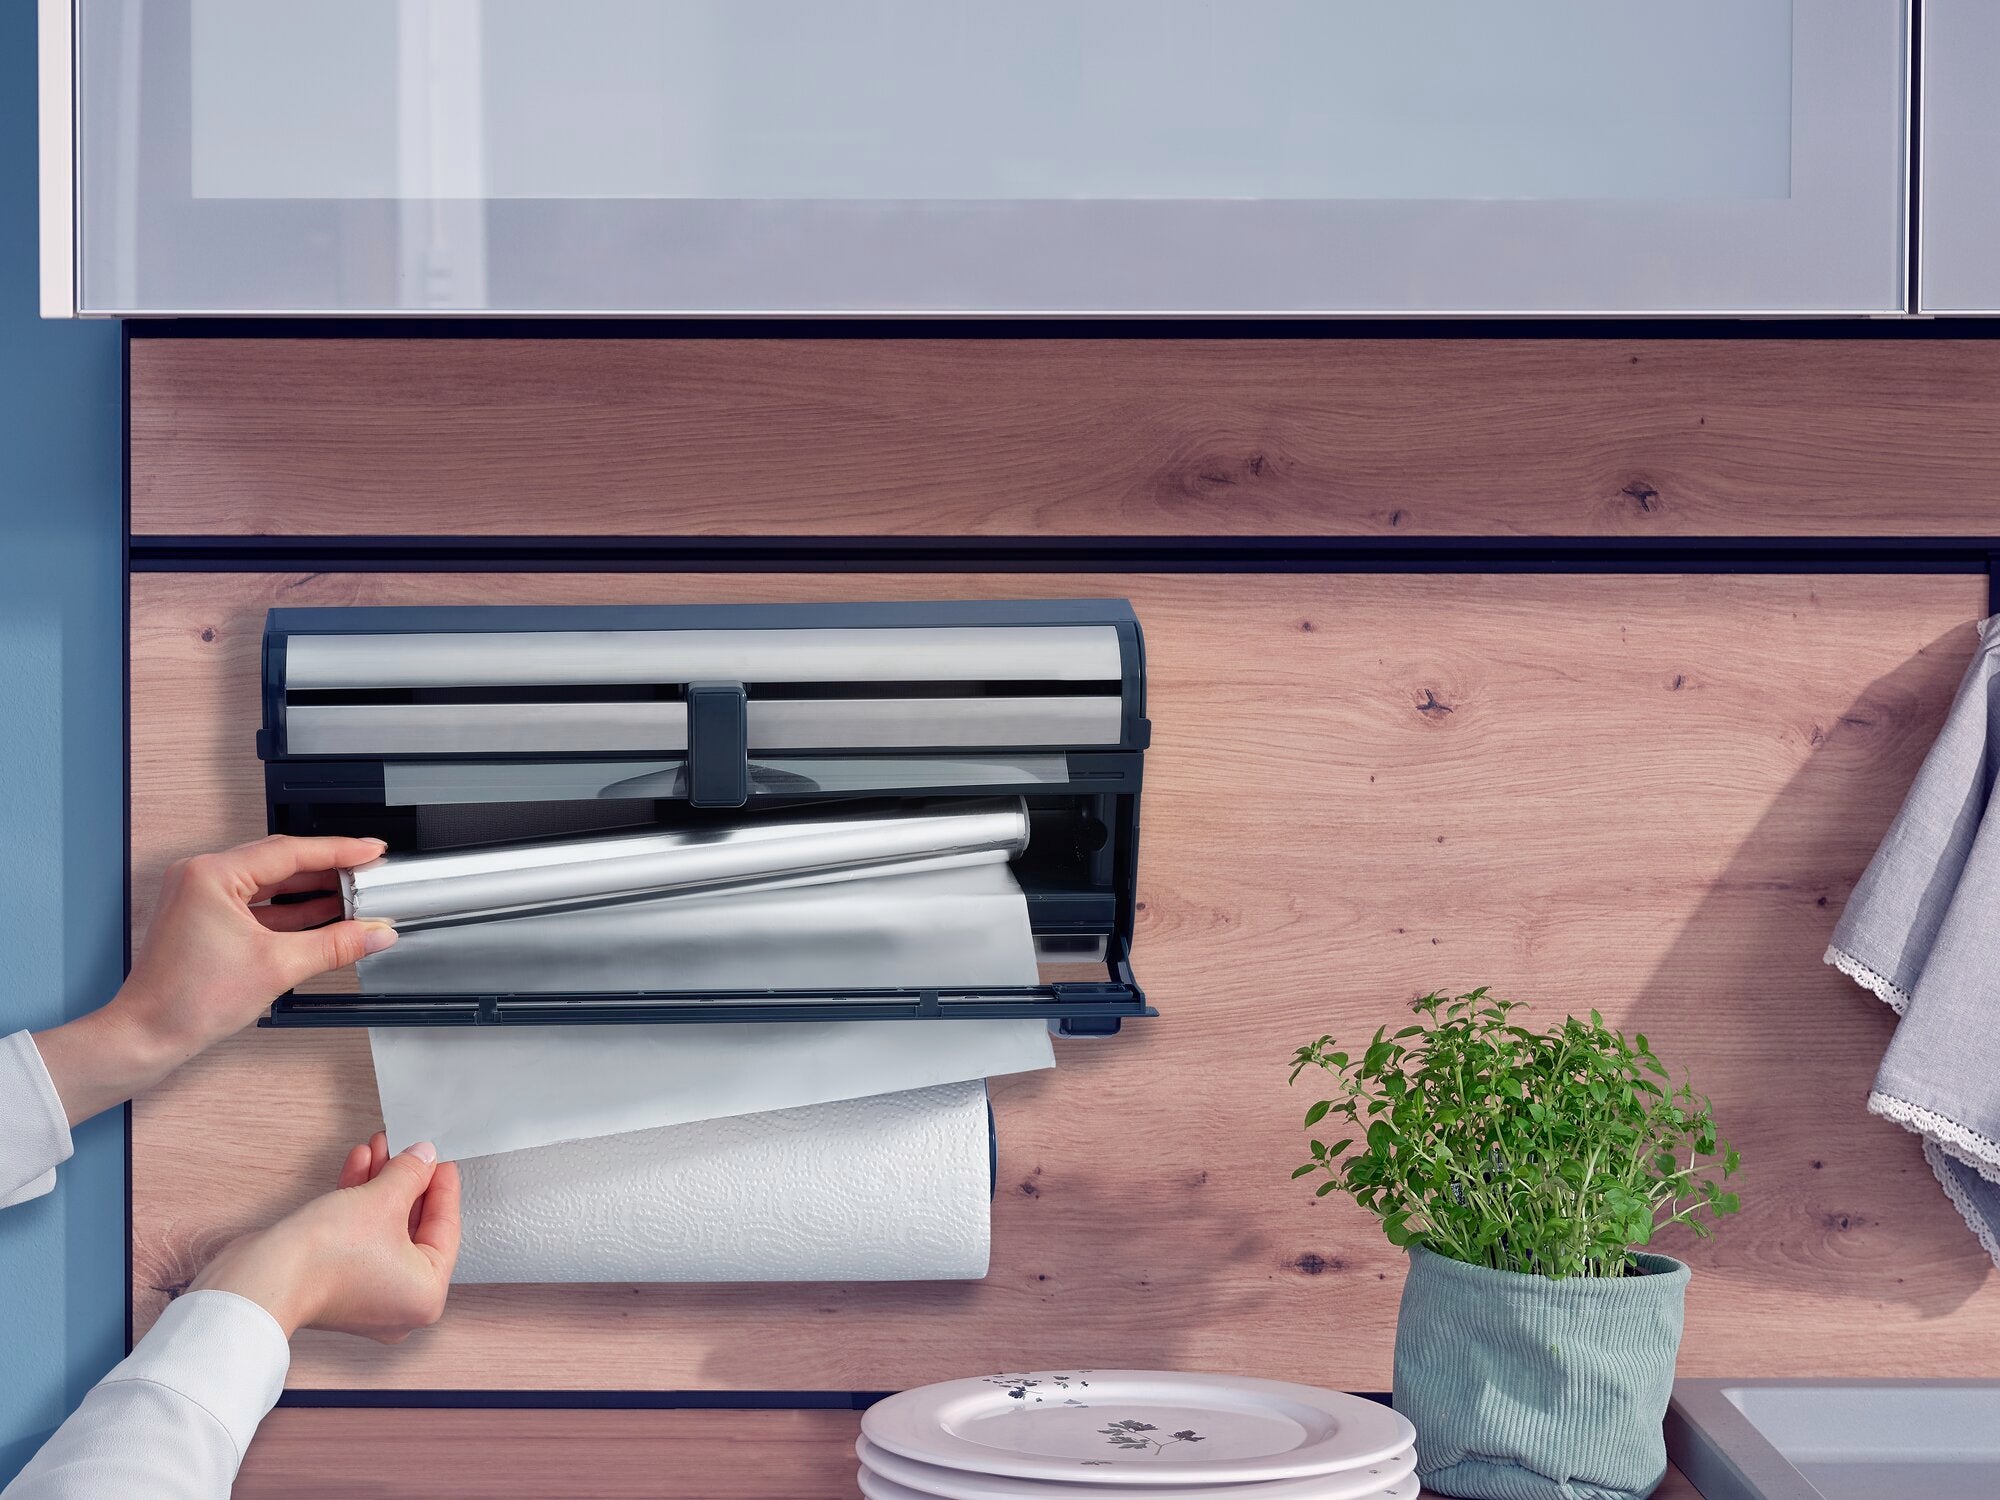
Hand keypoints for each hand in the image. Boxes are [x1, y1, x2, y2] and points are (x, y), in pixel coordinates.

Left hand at [33, 834, 397, 1124]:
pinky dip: (289, 911)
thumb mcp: (278, 967)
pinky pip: (257, 904)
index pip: (290, 852)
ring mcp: (201, 897)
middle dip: (328, 870)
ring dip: (311, 892)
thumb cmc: (186, 1002)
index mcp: (212, 874)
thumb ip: (336, 945)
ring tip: (353, 895)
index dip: (339, 851)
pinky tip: (322, 916)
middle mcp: (202, 877)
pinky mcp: (205, 918)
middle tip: (368, 874)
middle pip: (281, 862)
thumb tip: (376, 933)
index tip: (371, 850)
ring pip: (270, 884)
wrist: (146, 1037)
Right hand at [191, 1132, 460, 1341]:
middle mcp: (399, 1303)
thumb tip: (425, 1156)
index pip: (446, 1230)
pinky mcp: (335, 1283)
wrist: (259, 1279)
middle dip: (405, 1180)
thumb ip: (411, 1174)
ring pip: (383, 1228)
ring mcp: (365, 1295)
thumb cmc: (326, 1255)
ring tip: (377, 1146)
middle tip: (408, 1149)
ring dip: (379, 1184)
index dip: (443, 1188)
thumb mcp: (383, 1199)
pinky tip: (358, 1162)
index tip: (441, 1160)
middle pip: (413, 1227)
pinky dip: (358, 1202)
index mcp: (425, 1295)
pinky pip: (359, 1237)